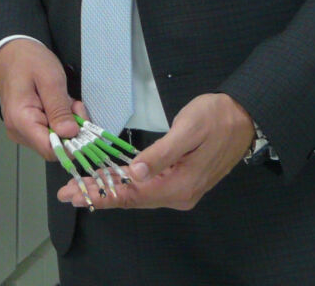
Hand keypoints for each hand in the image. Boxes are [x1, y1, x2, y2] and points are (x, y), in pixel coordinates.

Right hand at [0, 38, 86, 160]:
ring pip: (53, 139)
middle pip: (54, 146)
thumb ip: (59, 108)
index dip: (72, 143)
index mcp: (21, 120)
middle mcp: (18, 131)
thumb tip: (70, 134)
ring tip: (66, 100)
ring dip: (66, 123)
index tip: (83, 123)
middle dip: (71, 129)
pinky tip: (60, 103)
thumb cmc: (28, 61)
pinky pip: (48, 132)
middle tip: (75, 104)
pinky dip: (59, 120)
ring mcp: (21, 130)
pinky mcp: (26, 126)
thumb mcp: (50, 79)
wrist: (11, 51)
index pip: (51, 150)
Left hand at [58, 92, 254, 210]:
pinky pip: (149, 187)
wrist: (246, 116)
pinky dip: (127, 184)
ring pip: (139, 194)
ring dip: (110, 189)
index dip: (102, 193)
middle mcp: (180, 194)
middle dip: (99, 194)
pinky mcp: (183, 180)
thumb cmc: (217, 116)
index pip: (133, 194)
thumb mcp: (188, 129)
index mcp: (180, 184)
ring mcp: (183, 189)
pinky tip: (113, 180)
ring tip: (83, 186)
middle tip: (68, 192)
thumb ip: (161, 153)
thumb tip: (134, 174)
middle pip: (133, 198)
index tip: (75, 193)